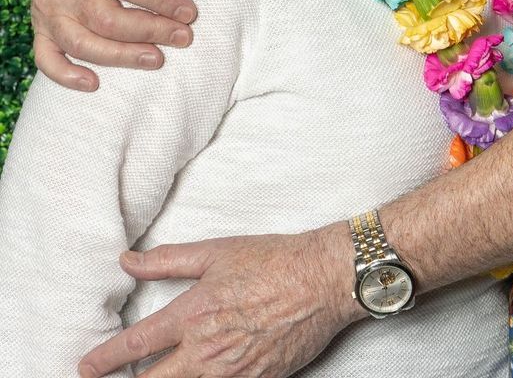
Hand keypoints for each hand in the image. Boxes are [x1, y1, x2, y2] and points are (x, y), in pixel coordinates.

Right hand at [31, 0, 197, 90]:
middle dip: (149, 31)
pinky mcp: (41, 28)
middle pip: (106, 19)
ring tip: (157, 60)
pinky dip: (65, 76)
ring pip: (81, 43)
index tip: (189, 11)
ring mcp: (48, 11)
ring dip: (120, 57)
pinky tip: (94, 84)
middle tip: (183, 37)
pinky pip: (47, 58)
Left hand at [77, 229, 359, 377]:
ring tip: (153, 377)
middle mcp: (206, 350)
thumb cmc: (273, 260)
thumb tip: (129, 260)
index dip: (103, 360)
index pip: (135, 345)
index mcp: (193, 313)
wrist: (323, 279)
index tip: (85, 367)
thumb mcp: (217, 251)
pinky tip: (199, 376)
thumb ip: (168, 260)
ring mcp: (230, 373)